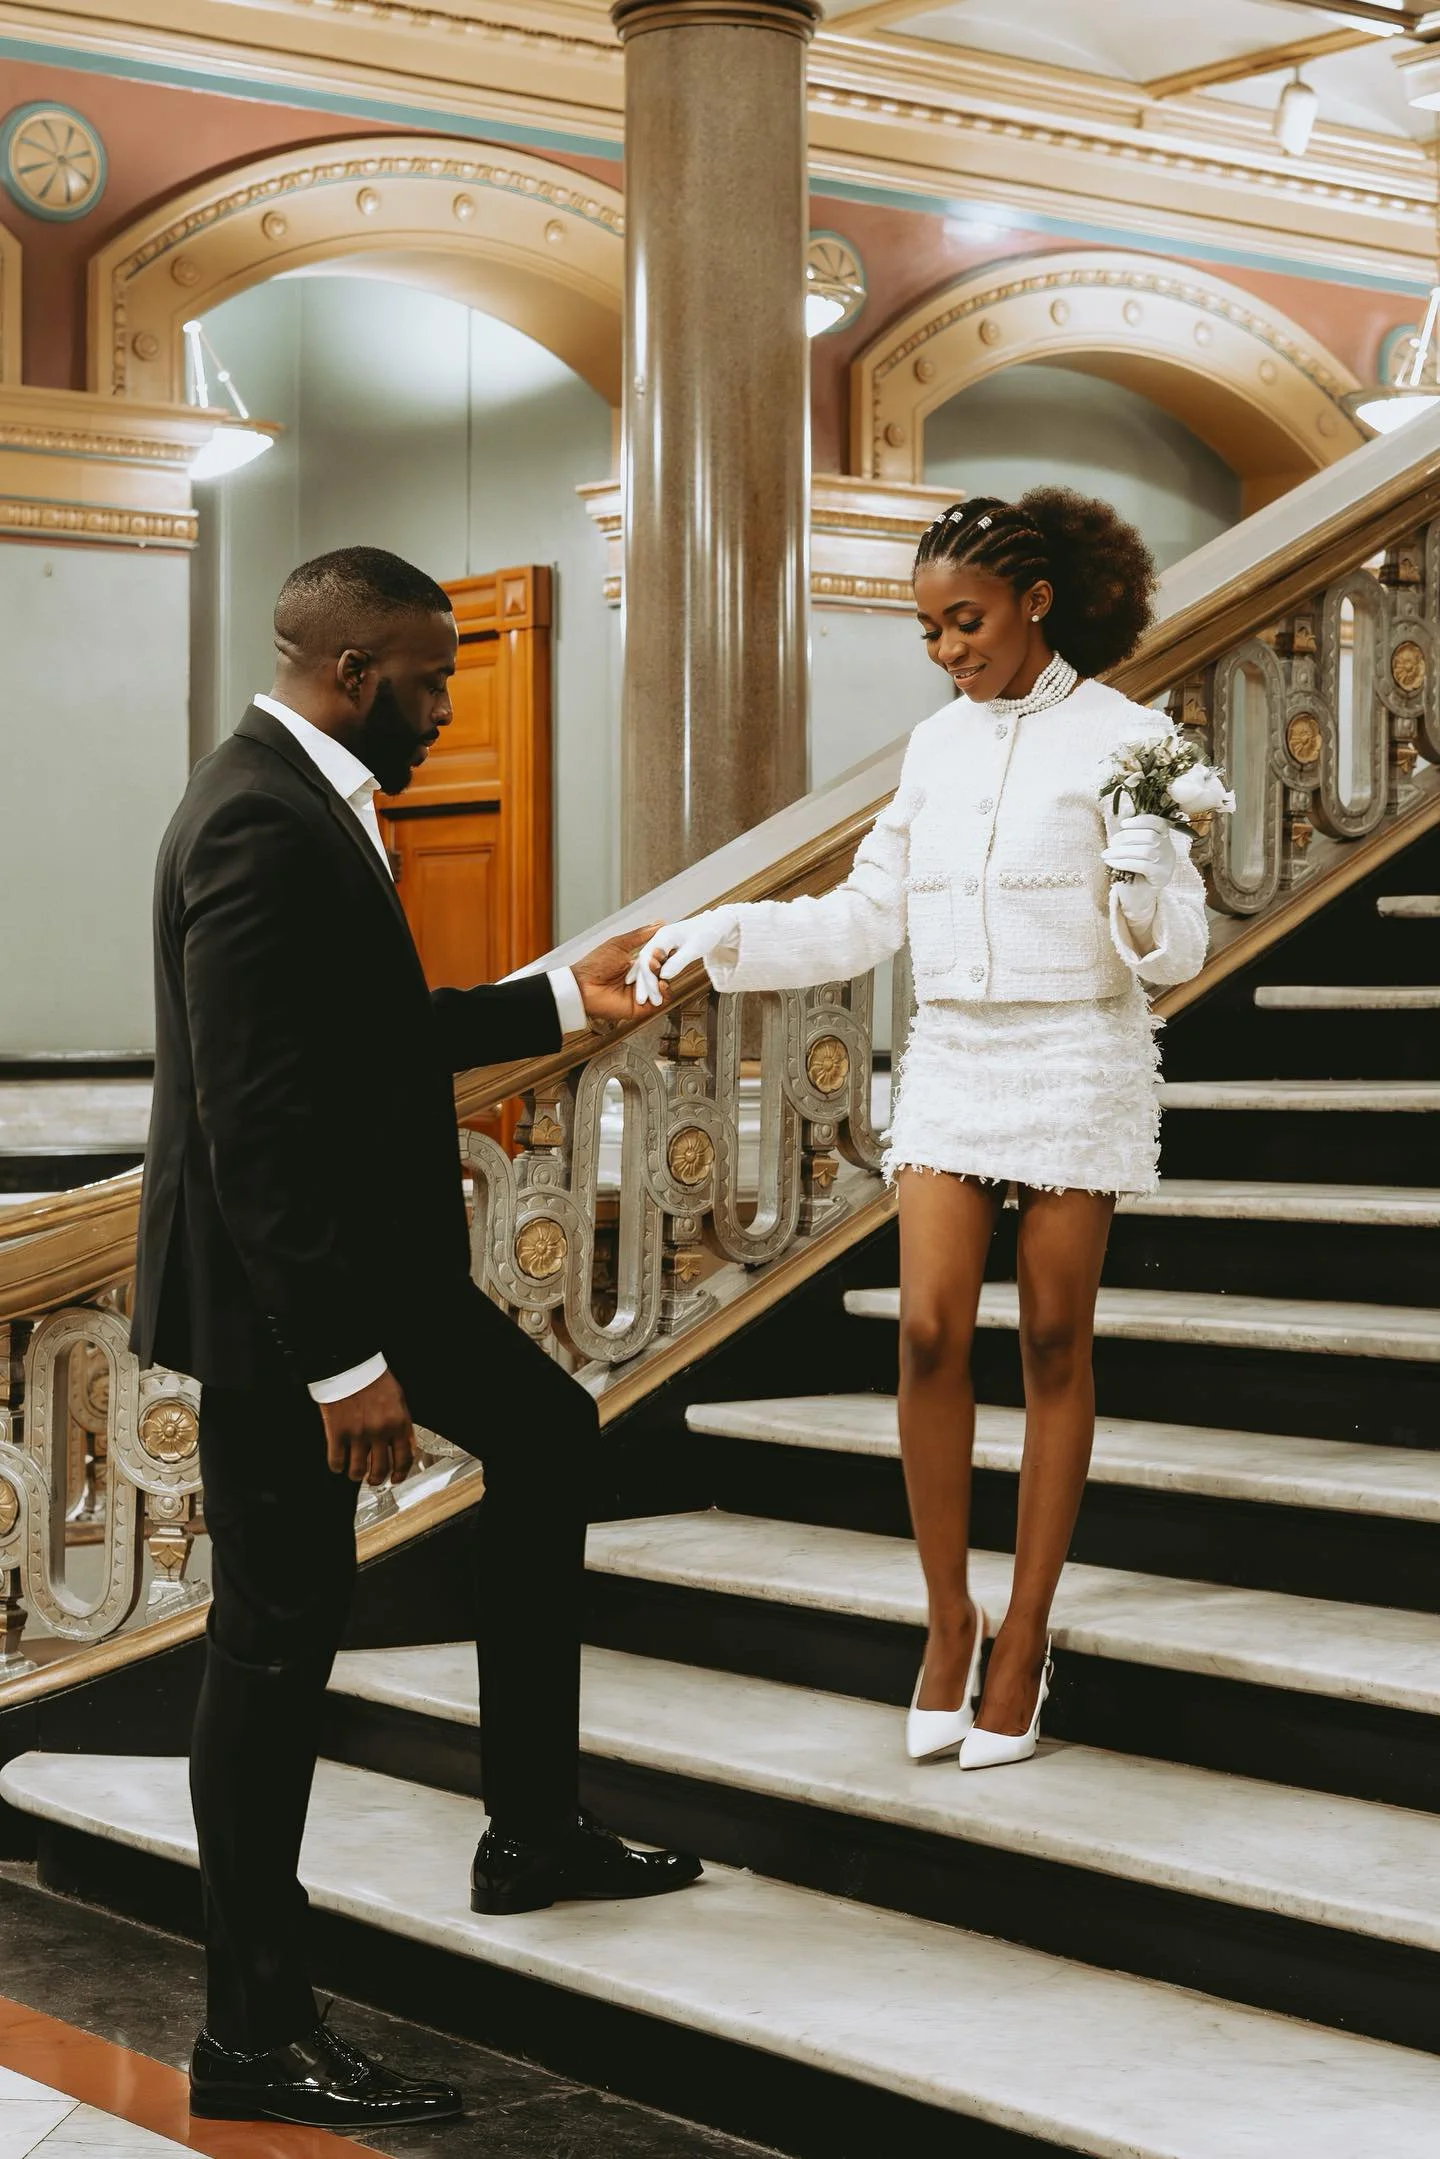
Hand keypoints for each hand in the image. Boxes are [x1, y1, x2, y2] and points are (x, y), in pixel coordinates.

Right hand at [319, 1368, 414, 1486]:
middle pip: (380, 1469)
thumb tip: (404, 1446)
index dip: (400, 1473)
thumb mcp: (398, 1398)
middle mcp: (380, 1432)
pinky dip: (337, 1466)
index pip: (405, 1458)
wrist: (349, 1365)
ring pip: (357, 1471)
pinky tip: (338, 1462)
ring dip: (356, 1474)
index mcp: (398, 1423)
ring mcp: (357, 1434)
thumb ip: (402, 1423)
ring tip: (354, 1471)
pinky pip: (336, 1462)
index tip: (396, 1478)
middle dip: (377, 1479)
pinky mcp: (337, 1433)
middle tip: (373, 1479)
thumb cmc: (373, 1378)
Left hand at [572, 927, 664, 1023]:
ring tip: (654, 966)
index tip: (667, 944)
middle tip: (658, 955)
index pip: (658, 958)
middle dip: (664, 961)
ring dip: (663, 974)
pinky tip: (661, 984)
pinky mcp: (642, 1007)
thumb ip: (640, 935)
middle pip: (663, 971)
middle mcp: (641, 979)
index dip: (664, 951)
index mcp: (637, 964)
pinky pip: (660, 1002)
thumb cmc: (595, 964)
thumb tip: (659, 923)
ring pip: (663, 984)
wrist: (582, 986)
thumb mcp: (619, 944)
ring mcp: (642, 993)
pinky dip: (664, 993)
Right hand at [629, 918, 724, 1009]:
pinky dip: (646, 974)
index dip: (648, 979)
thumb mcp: (694, 948)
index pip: (648, 960)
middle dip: (643, 983)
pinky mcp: (664, 948)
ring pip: (646, 963)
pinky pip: (651, 963)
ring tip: (642, 998)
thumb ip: (678, 962)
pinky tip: (641, 982)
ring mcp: (660, 943)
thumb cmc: (707, 932)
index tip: (652, 994)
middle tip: (643, 1001)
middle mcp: (658, 939)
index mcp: (663, 936)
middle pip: (643, 963)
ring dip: (643, 981)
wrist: (715, 924)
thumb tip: (663, 976)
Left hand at [1102, 814, 1175, 922]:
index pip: (1158, 823)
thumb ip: (1131, 837)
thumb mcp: (1131, 851)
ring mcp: (1167, 864)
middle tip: (1110, 844)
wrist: (1136, 899)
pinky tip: (1111, 862)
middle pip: (1150, 835)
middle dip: (1126, 837)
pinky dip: (1123, 862)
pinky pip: (1142, 865)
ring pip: (1145, 850)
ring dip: (1121, 851)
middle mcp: (1169, 849)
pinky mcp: (1161, 876)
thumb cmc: (1131, 872)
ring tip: (1106, 854)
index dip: (1141, 820)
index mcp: (1163, 839)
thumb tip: (1121, 821)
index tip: (1123, 824)